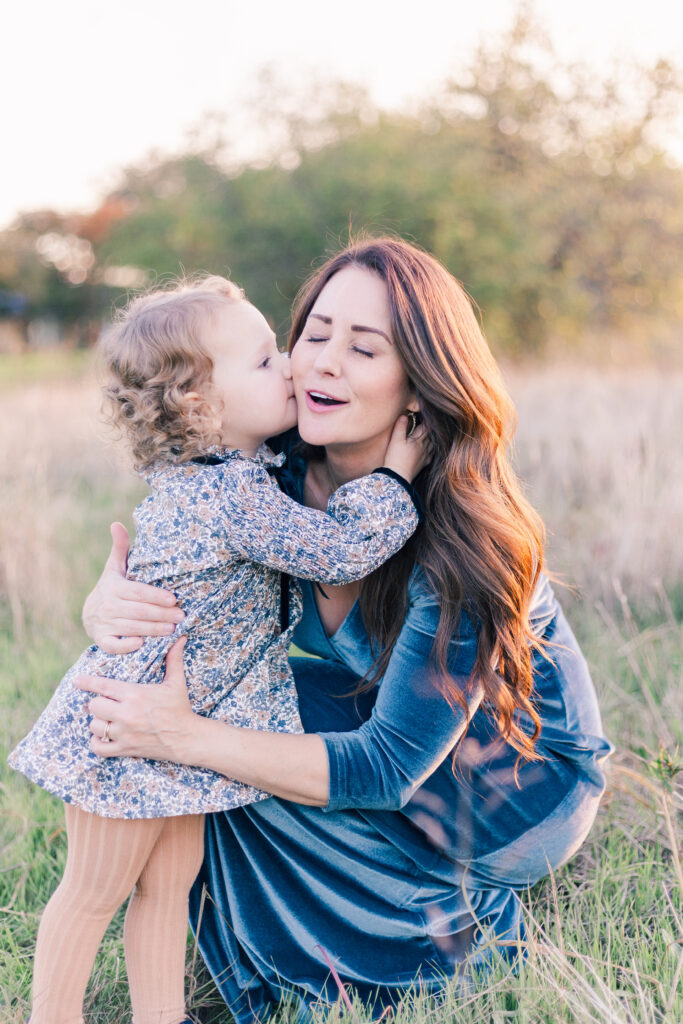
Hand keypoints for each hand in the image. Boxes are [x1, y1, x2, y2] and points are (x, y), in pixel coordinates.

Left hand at [76, 638, 195, 759]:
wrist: (187, 738)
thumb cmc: (180, 708)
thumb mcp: (177, 682)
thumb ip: (173, 659)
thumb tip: (180, 636)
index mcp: (136, 694)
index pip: (103, 686)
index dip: (87, 682)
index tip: (77, 680)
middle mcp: (127, 713)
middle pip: (95, 706)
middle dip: (98, 703)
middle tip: (106, 703)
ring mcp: (124, 733)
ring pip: (95, 726)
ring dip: (98, 722)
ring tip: (106, 719)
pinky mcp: (125, 749)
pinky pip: (99, 747)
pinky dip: (98, 742)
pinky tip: (104, 736)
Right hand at [82, 522, 182, 653]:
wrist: (89, 613)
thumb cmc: (112, 587)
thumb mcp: (114, 568)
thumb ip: (120, 548)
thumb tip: (117, 523)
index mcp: (114, 587)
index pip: (138, 592)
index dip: (155, 596)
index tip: (173, 599)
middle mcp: (108, 605)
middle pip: (138, 611)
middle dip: (161, 614)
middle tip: (181, 616)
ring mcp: (103, 623)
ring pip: (131, 627)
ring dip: (153, 629)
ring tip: (172, 629)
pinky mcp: (101, 639)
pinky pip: (113, 645)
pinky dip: (126, 645)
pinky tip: (143, 644)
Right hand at [382, 413, 431, 481]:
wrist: (398, 477)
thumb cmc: (395, 458)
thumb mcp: (395, 440)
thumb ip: (400, 427)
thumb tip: (405, 415)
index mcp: (417, 440)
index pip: (425, 428)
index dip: (426, 421)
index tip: (425, 416)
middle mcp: (424, 448)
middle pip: (430, 436)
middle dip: (430, 429)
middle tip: (428, 424)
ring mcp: (425, 457)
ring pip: (432, 445)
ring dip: (432, 439)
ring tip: (431, 435)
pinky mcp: (423, 464)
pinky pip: (431, 455)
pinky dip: (432, 450)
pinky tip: (430, 450)